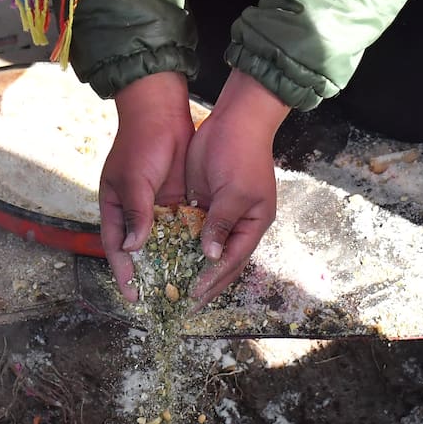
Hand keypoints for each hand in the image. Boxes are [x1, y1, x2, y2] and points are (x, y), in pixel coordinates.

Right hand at [100, 72, 194, 300]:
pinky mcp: (177, 200)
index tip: (133, 296)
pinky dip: (189, 243)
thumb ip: (136, 214)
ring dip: (172, 261)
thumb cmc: (140, 144)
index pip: (117, 248)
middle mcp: (135, 212)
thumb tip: (132, 248)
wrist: (162, 111)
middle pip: (141, 251)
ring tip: (184, 286)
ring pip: (164, 242)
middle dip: (150, 274)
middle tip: (162, 299)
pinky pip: (183, 227)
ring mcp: (157, 207)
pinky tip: (199, 261)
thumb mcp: (135, 180)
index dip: (124, 273)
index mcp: (115, 209)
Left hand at [186, 70, 289, 306]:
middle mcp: (239, 224)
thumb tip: (211, 256)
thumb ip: (221, 224)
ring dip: (192, 267)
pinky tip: (168, 259)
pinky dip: (183, 246)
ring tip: (174, 288)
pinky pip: (194, 231)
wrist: (233, 119)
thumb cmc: (239, 153)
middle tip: (183, 304)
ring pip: (207, 249)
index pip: (232, 261)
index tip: (193, 294)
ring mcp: (223, 214)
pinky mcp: (206, 203)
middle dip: (204, 283)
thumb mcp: (233, 192)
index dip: (213, 279)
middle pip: (222, 262)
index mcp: (253, 224)